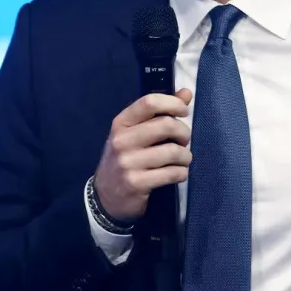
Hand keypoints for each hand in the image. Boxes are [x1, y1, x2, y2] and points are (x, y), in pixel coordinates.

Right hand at [93, 89, 192, 222]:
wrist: (104, 196)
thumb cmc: (124, 159)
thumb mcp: (134, 134)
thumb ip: (159, 113)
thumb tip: (186, 93)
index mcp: (121, 123)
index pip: (149, 102)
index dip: (172, 103)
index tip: (183, 110)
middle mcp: (122, 140)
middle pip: (166, 125)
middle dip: (183, 133)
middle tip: (184, 140)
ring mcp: (128, 162)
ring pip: (172, 151)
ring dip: (185, 156)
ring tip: (182, 159)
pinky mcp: (137, 183)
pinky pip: (172, 173)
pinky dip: (181, 173)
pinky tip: (178, 173)